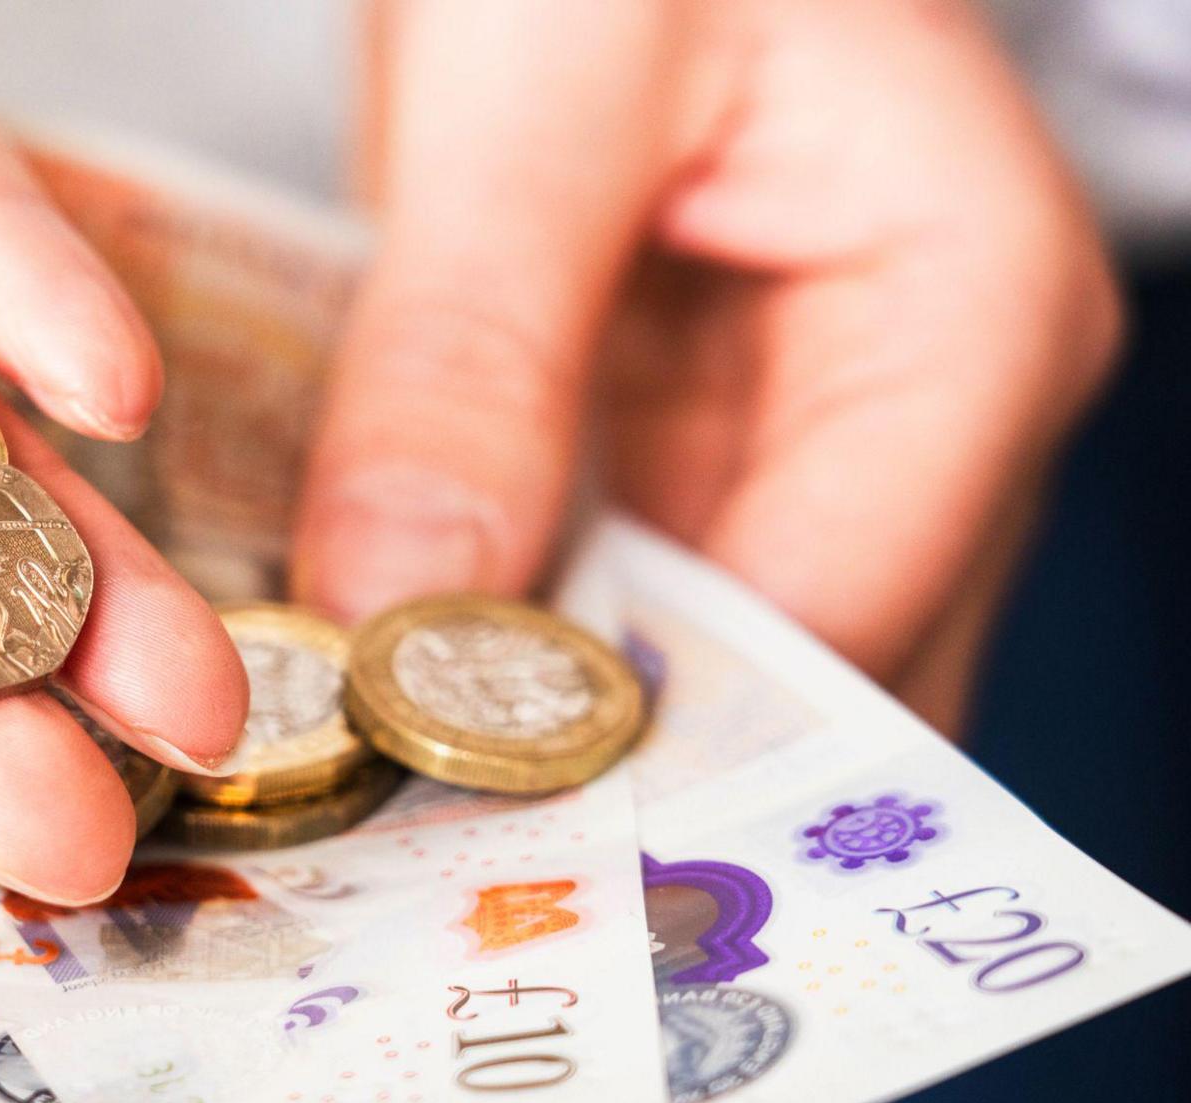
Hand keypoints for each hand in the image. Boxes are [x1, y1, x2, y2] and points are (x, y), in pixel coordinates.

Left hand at [294, 0, 1120, 733]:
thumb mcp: (536, 85)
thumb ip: (474, 340)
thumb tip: (395, 597)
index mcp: (966, 313)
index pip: (832, 624)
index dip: (635, 730)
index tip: (438, 778)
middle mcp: (919, 412)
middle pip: (777, 684)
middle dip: (581, 753)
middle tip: (377, 802)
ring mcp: (809, 437)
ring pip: (684, 659)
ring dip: (523, 707)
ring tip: (350, 736)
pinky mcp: (695, 440)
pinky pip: (606, 586)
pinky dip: (494, 628)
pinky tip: (372, 643)